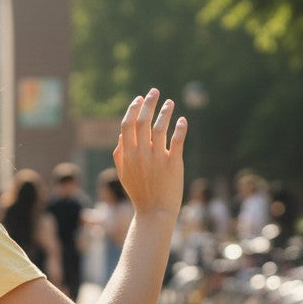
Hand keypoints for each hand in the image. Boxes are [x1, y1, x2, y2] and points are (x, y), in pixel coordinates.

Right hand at [113, 88, 186, 216]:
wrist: (155, 212)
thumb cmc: (139, 193)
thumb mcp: (124, 175)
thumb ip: (119, 155)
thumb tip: (121, 136)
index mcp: (128, 154)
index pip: (127, 124)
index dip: (133, 109)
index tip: (139, 99)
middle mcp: (141, 154)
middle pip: (143, 121)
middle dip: (148, 103)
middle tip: (154, 92)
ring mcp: (157, 158)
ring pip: (160, 127)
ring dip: (165, 111)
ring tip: (170, 102)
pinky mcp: (173, 163)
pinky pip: (178, 140)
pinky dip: (180, 128)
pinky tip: (182, 120)